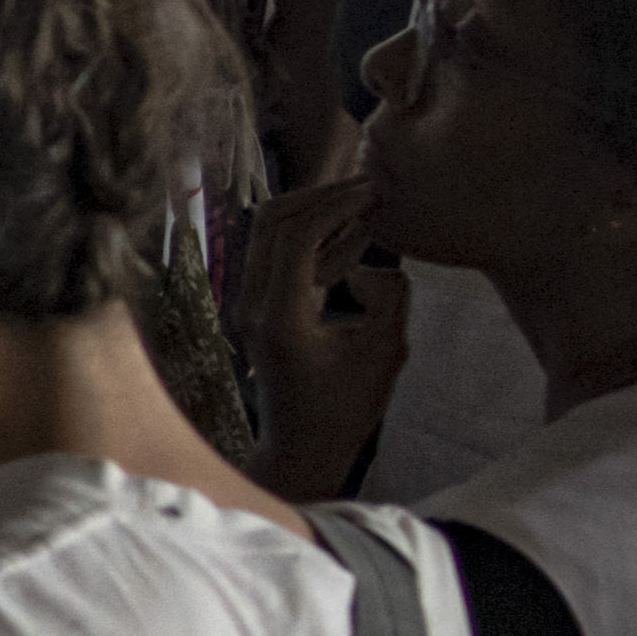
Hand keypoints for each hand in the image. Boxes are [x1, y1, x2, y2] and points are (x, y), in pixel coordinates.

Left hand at [234, 159, 410, 484]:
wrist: (302, 448)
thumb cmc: (347, 410)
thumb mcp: (387, 353)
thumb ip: (390, 297)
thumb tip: (368, 265)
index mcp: (280, 317)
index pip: (298, 234)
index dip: (338, 203)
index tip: (376, 191)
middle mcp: (252, 306)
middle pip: (272, 220)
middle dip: (321, 196)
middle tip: (368, 187)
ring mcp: (246, 305)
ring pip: (268, 232)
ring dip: (312, 211)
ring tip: (361, 205)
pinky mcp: (254, 307)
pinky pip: (274, 253)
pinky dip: (307, 235)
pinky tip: (348, 236)